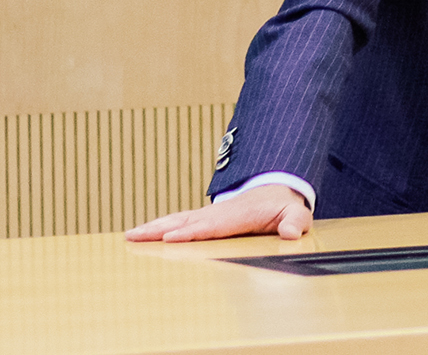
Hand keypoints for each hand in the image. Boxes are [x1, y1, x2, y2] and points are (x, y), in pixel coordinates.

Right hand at [124, 184, 311, 241]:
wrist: (278, 191)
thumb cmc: (285, 207)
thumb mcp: (297, 214)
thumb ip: (296, 222)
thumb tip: (290, 232)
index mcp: (239, 215)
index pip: (212, 226)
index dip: (192, 232)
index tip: (171, 237)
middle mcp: (219, 213)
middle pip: (186, 221)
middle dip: (161, 228)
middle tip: (135, 235)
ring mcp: (209, 215)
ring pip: (178, 220)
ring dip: (154, 227)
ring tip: (130, 235)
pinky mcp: (204, 219)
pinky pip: (179, 222)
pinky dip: (159, 227)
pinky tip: (143, 234)